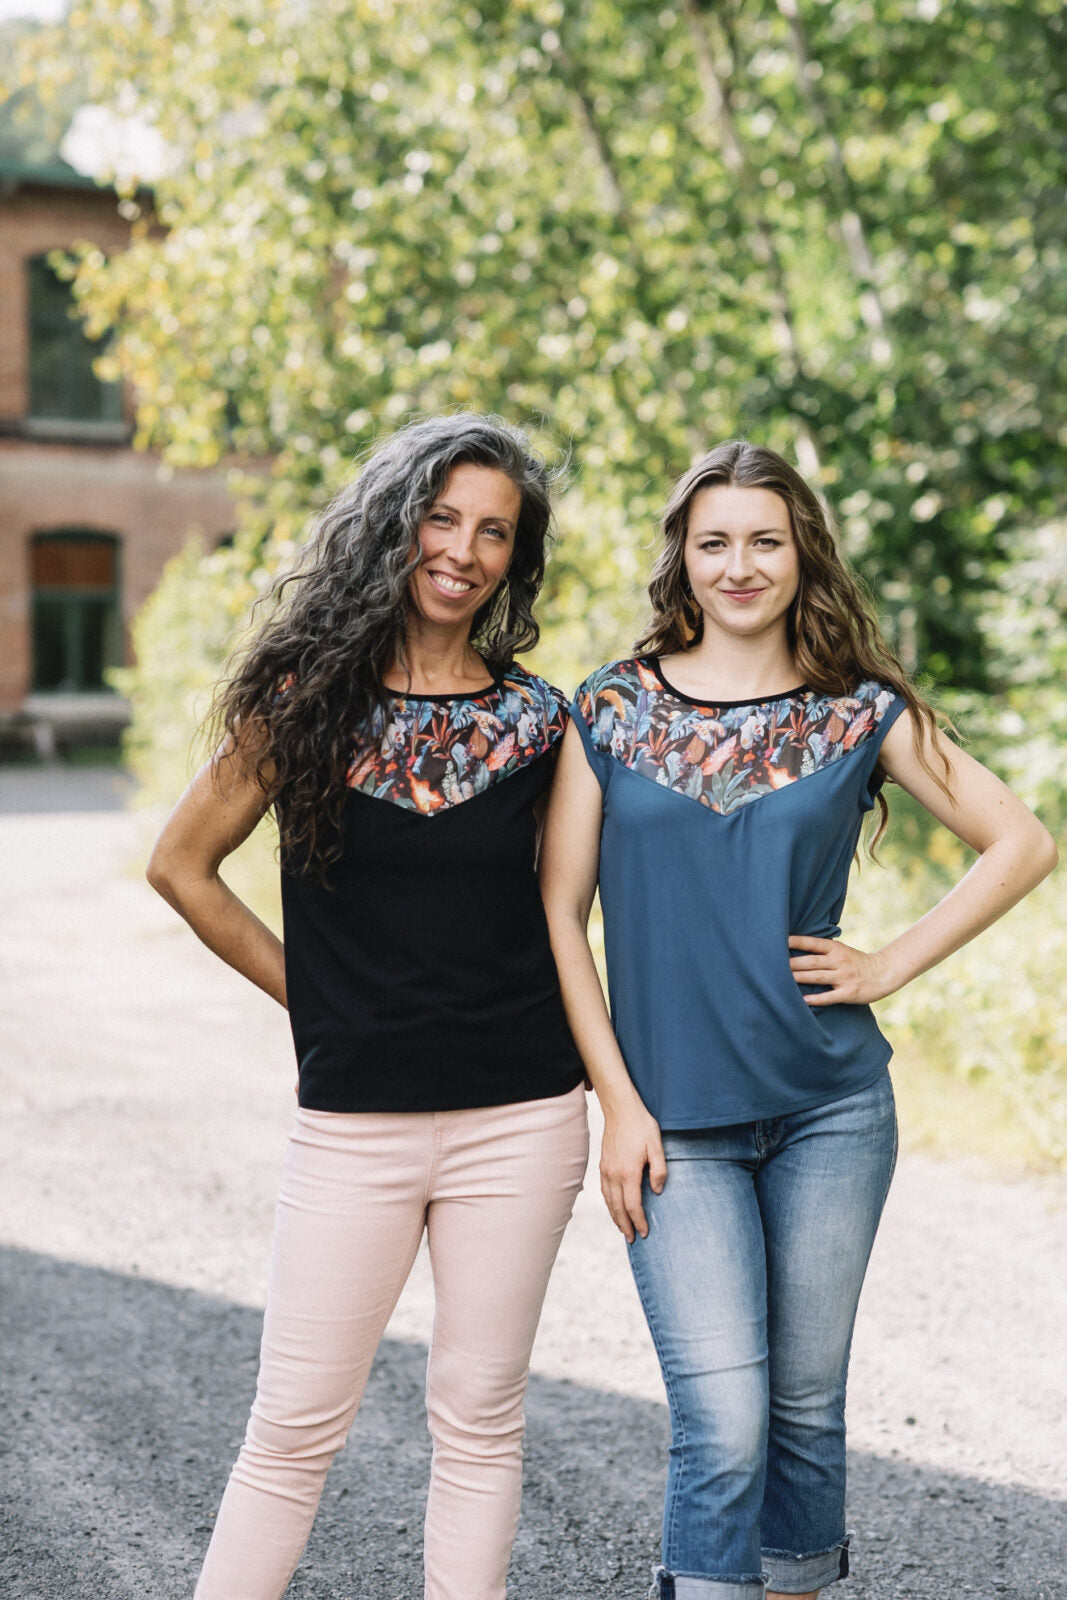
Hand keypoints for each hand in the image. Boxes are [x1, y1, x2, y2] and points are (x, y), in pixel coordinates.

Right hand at [599, 1102, 666, 1242]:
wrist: (620, 1109)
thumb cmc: (641, 1126)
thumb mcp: (657, 1146)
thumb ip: (659, 1170)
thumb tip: (657, 1191)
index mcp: (629, 1172)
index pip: (633, 1205)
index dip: (639, 1221)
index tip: (645, 1232)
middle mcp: (614, 1174)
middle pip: (617, 1208)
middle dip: (625, 1225)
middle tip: (632, 1239)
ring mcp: (606, 1169)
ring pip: (608, 1201)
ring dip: (615, 1217)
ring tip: (622, 1229)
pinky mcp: (603, 1164)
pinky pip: (604, 1190)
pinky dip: (608, 1204)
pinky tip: (613, 1207)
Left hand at [788, 935, 894, 1005]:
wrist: (883, 973)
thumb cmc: (855, 962)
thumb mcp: (841, 950)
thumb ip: (823, 950)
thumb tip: (795, 949)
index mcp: (836, 949)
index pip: (812, 943)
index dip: (796, 941)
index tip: (780, 941)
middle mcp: (839, 961)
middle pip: (811, 961)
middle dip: (792, 963)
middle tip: (772, 964)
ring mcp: (844, 977)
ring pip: (817, 977)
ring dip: (799, 978)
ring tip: (781, 980)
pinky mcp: (848, 992)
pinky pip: (829, 997)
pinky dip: (816, 998)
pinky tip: (803, 1000)